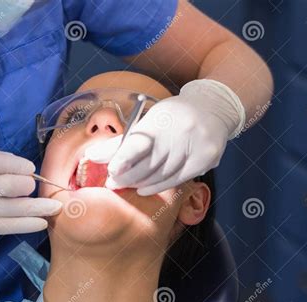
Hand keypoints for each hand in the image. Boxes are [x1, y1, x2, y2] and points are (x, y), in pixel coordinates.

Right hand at [0, 148, 61, 267]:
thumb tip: (21, 164)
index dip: (17, 165)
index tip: (31, 169)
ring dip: (37, 208)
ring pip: (10, 208)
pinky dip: (26, 224)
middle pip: (6, 186)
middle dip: (27, 187)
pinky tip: (41, 223)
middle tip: (33, 189)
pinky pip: (4, 226)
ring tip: (55, 207)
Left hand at [85, 79, 244, 195]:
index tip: (111, 170)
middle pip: (149, 164)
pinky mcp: (205, 160)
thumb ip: (122, 141)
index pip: (140, 142)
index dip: (124, 159)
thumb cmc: (173, 116)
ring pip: (161, 176)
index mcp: (162, 119)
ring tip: (126, 185)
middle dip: (127, 176)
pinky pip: (176, 180)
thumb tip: (92, 156)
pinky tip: (144, 189)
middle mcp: (180, 133)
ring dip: (140, 183)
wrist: (213, 108)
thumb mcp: (149, 120)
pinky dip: (157, 187)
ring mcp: (195, 148)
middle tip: (112, 182)